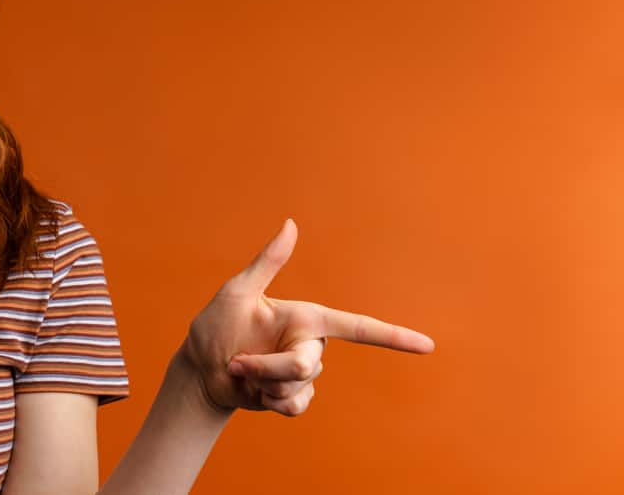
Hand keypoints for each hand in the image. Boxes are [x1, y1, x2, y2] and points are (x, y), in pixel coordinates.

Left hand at [179, 219, 434, 416]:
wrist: (202, 369)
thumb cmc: (217, 325)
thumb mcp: (238, 291)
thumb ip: (268, 262)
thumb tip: (291, 224)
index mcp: (307, 318)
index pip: (357, 326)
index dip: (393, 337)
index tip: (428, 345)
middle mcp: (311, 345)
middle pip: (307, 365)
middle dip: (267, 367)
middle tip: (238, 361)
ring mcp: (303, 374)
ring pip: (297, 387)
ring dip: (262, 383)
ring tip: (242, 370)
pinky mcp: (293, 397)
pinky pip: (294, 406)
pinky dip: (268, 402)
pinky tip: (254, 391)